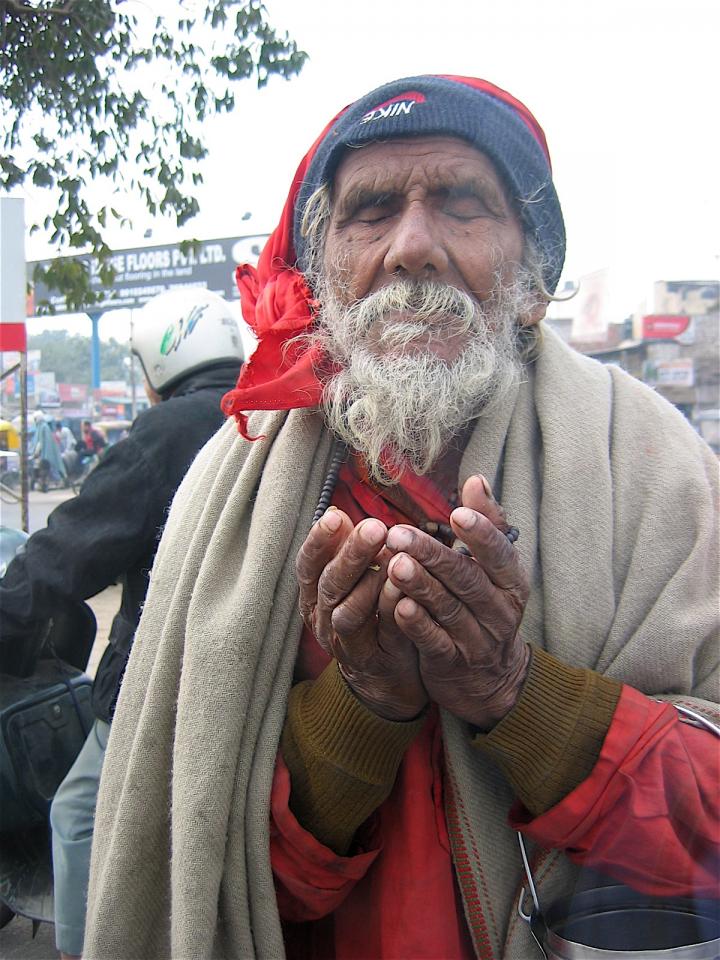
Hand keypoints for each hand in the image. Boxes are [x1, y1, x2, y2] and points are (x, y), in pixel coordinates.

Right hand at [295, 509, 427, 720]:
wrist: (385, 679)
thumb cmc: (370, 615)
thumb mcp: (351, 582)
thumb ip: (344, 552)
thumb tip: (338, 515)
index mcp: (313, 596)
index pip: (307, 565)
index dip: (318, 542)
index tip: (336, 517)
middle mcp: (323, 620)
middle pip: (330, 586)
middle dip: (351, 555)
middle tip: (375, 528)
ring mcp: (347, 644)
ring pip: (349, 614)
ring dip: (369, 585)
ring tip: (392, 559)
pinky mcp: (376, 663)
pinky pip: (384, 637)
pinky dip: (394, 613)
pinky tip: (408, 592)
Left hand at [384, 475, 529, 729]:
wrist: (490, 678)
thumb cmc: (485, 606)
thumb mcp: (494, 569)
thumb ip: (486, 524)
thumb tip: (476, 480)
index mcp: (511, 581)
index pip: (500, 554)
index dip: (481, 534)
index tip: (457, 513)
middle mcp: (500, 610)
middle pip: (467, 579)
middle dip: (433, 555)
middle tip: (398, 533)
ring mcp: (478, 639)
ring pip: (449, 609)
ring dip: (421, 586)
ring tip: (394, 564)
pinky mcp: (453, 663)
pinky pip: (435, 642)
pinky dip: (417, 625)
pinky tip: (397, 607)